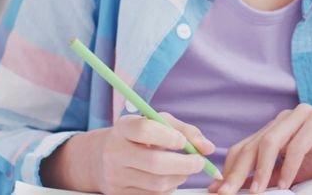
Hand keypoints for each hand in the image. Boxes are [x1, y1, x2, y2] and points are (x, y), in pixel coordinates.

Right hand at [45, 113, 214, 194]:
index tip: (183, 142)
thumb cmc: (139, 136)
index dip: (169, 137)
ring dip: (179, 178)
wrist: (103, 157)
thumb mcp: (159, 123)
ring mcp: (116, 176)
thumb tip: (208, 148)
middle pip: (154, 163)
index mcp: (123, 128)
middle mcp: (115, 152)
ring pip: (157, 183)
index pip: (145, 131)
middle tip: (199, 162)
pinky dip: (168, 188)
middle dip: (184, 164)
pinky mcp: (119, 194)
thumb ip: (186, 131)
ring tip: (184, 169)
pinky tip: (168, 178)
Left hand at [208, 104, 311, 194]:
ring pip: (271, 141)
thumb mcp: (291, 173)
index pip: (244, 147)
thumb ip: (267, 178)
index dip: (230, 169)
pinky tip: (286, 183)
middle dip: (238, 171)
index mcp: (275, 127)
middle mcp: (285, 117)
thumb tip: (235, 187)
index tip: (220, 191)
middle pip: (253, 144)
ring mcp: (301, 116)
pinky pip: (297, 145)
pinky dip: (289, 166)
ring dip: (261, 169)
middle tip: (227, 193)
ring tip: (256, 191)